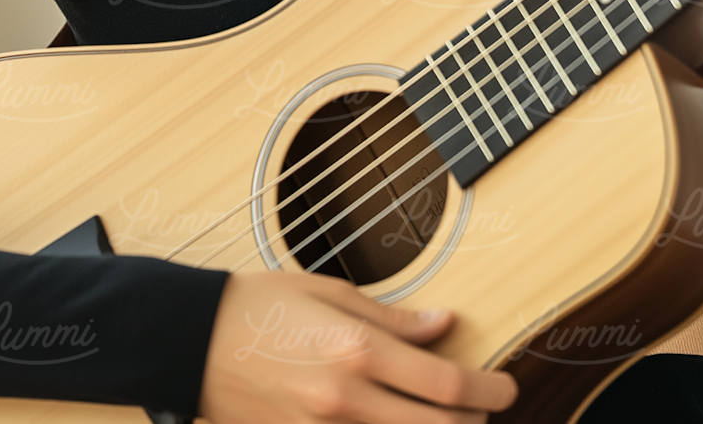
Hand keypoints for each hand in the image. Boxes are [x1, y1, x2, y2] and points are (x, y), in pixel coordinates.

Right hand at [199, 273, 517, 423]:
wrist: (194, 341)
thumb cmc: (260, 305)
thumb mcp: (328, 292)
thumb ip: (392, 316)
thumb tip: (443, 324)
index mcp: (357, 349)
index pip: (445, 386)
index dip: (489, 390)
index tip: (507, 386)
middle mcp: (347, 399)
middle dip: (475, 423)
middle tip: (489, 408)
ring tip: (450, 421)